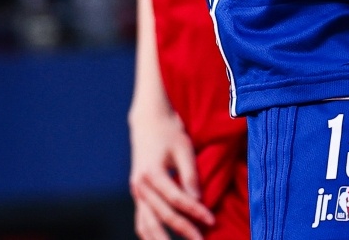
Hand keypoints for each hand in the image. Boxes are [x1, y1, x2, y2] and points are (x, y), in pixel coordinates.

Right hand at [128, 96, 214, 239]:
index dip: (195, 211)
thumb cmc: (169, 131)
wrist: (148, 120)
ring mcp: (136, 192)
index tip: (212, 220)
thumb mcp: (183, 148)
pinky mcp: (138, 194)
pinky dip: (150, 234)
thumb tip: (198, 200)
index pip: (177, 199)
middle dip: (184, 230)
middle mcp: (140, 186)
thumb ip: (190, 175)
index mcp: (151, 173)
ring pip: (146, 224)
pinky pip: (141, 220)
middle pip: (163, 215)